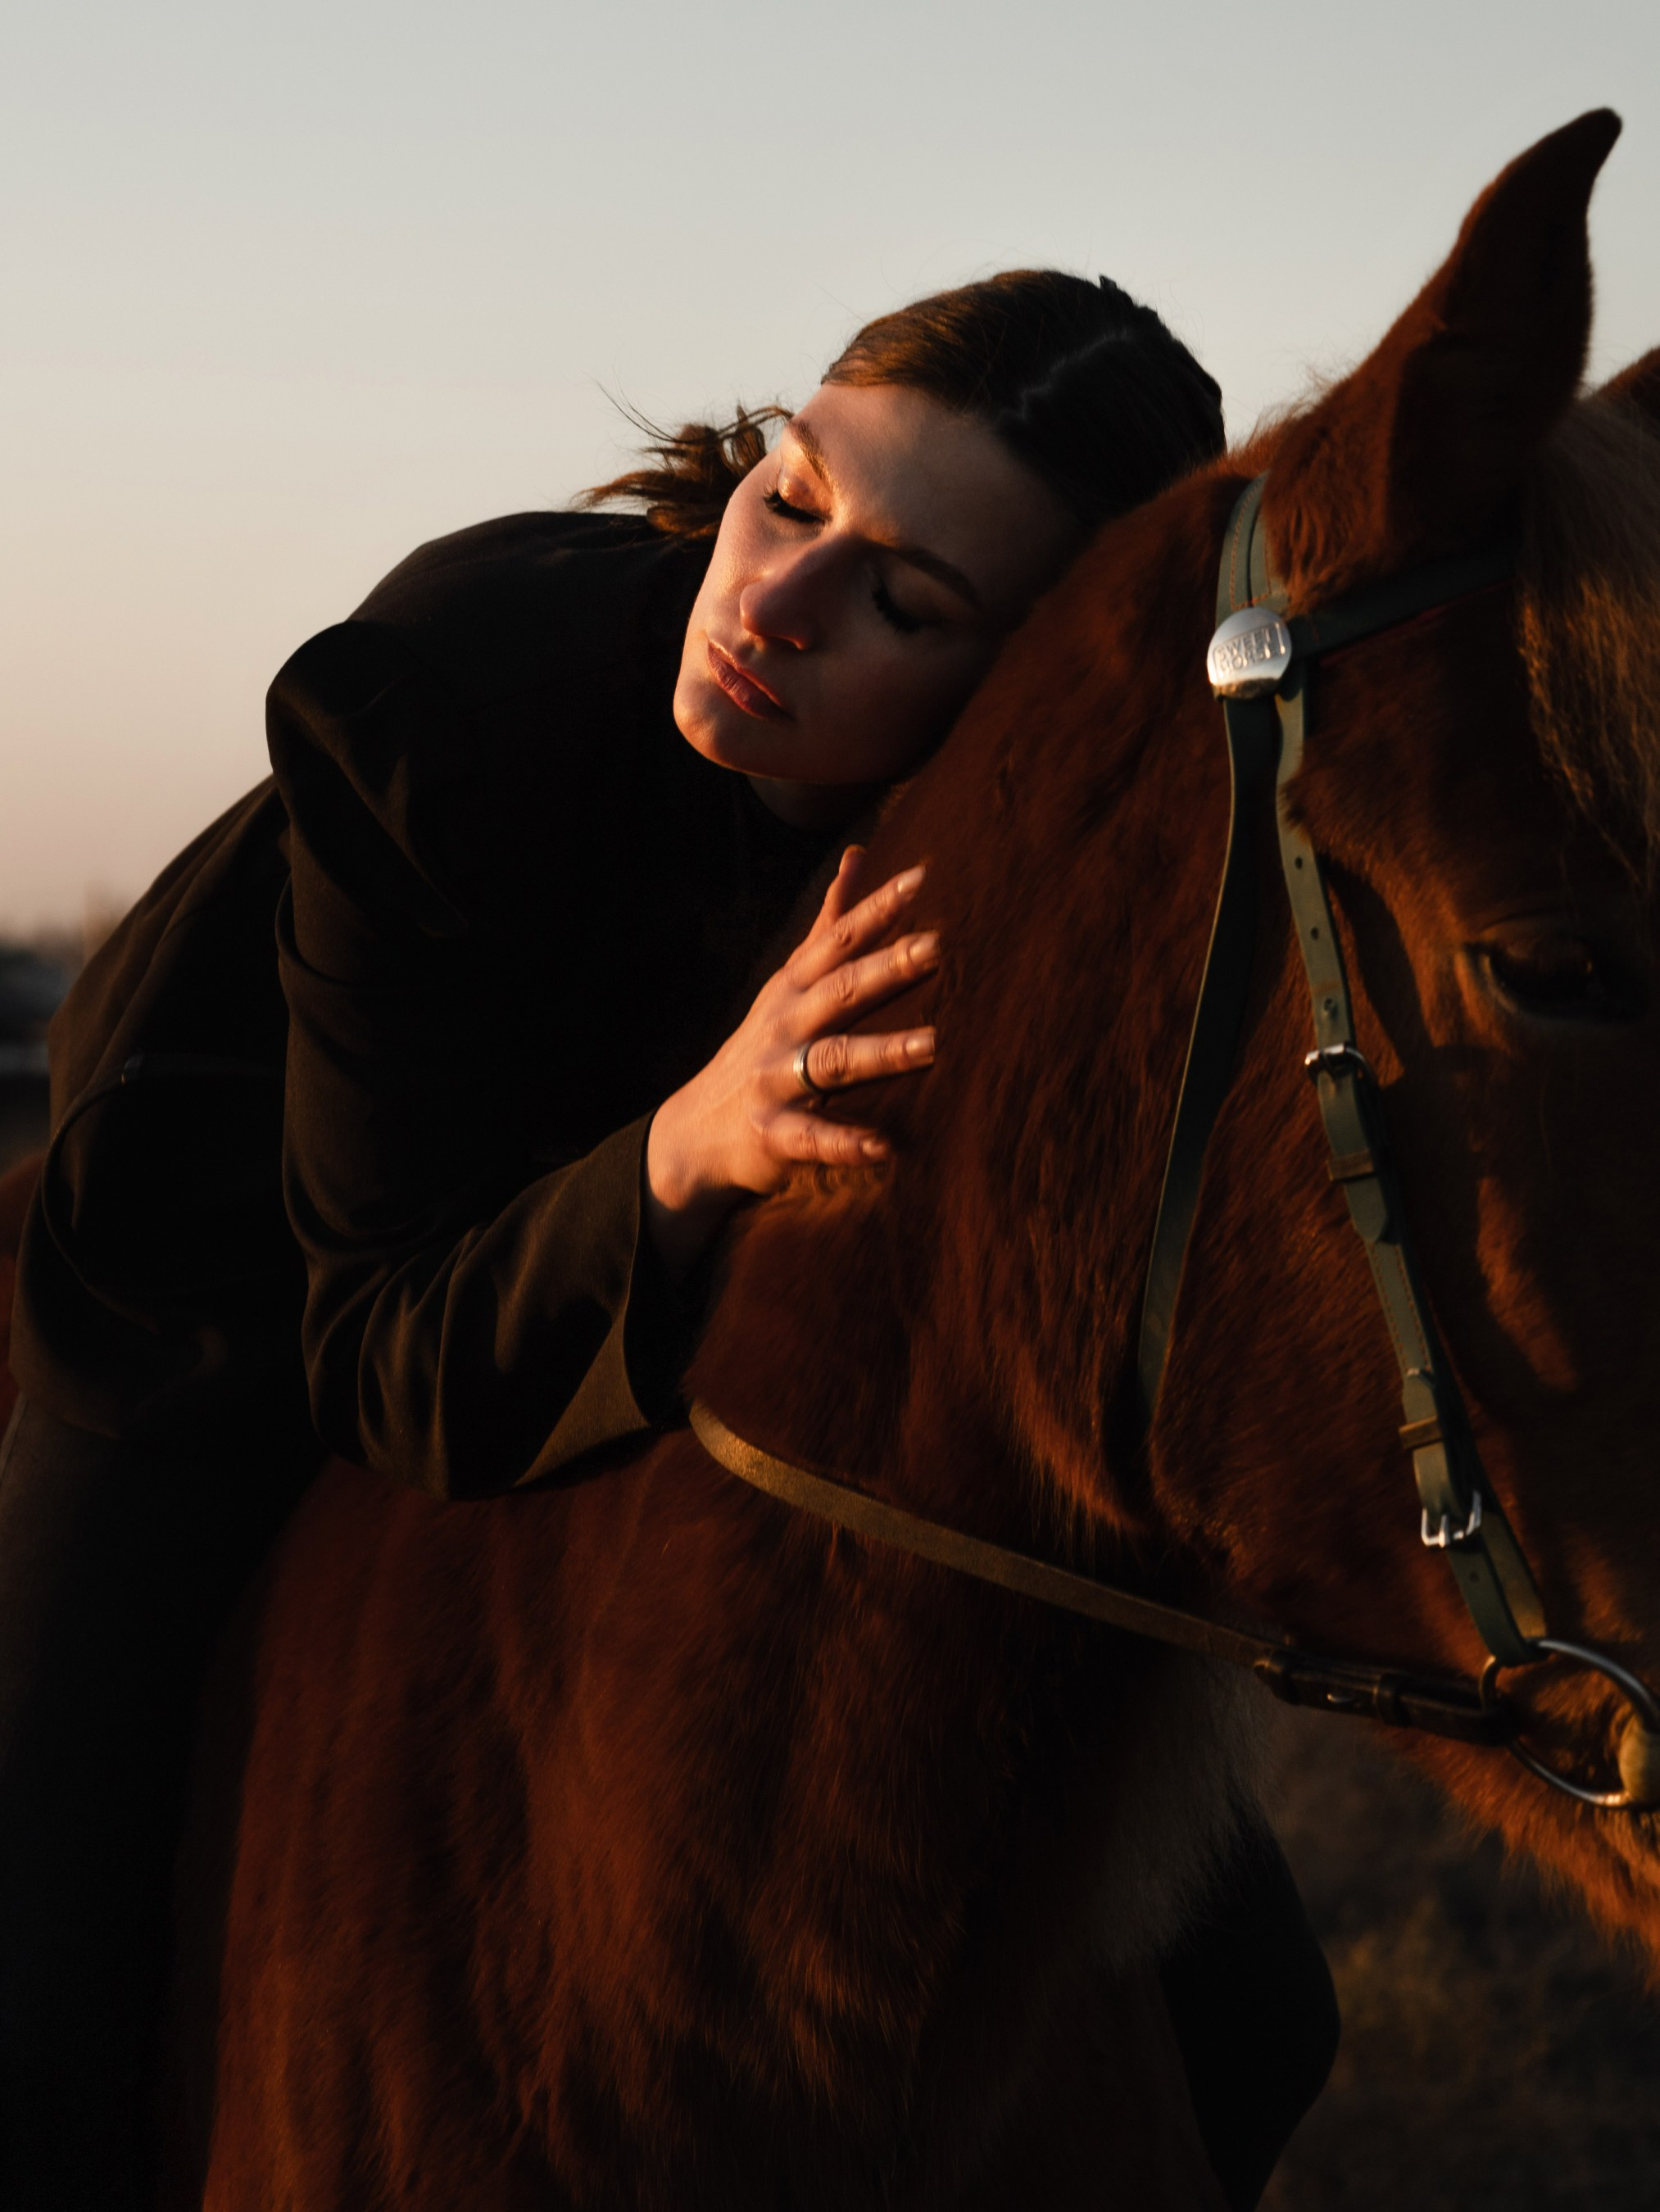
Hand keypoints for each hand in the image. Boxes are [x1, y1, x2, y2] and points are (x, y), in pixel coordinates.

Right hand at [644, 847, 937, 1278]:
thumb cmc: (764, 1047)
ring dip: (882, 1053)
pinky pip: (814, 1139)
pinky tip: (884, 1149)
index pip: (839, 941)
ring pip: (833, 1062)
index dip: (876, 910)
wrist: (697, 1132)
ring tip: (932, 1045)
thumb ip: (829, 925)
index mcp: (795, 988)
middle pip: (840, 992)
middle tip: (936, 947)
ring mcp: (777, 1080)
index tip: (919, 879)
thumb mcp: (791, 982)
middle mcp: (786, 1027)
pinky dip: (847, 1143)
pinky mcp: (774, 1135)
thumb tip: (859, 856)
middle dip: (886, 968)